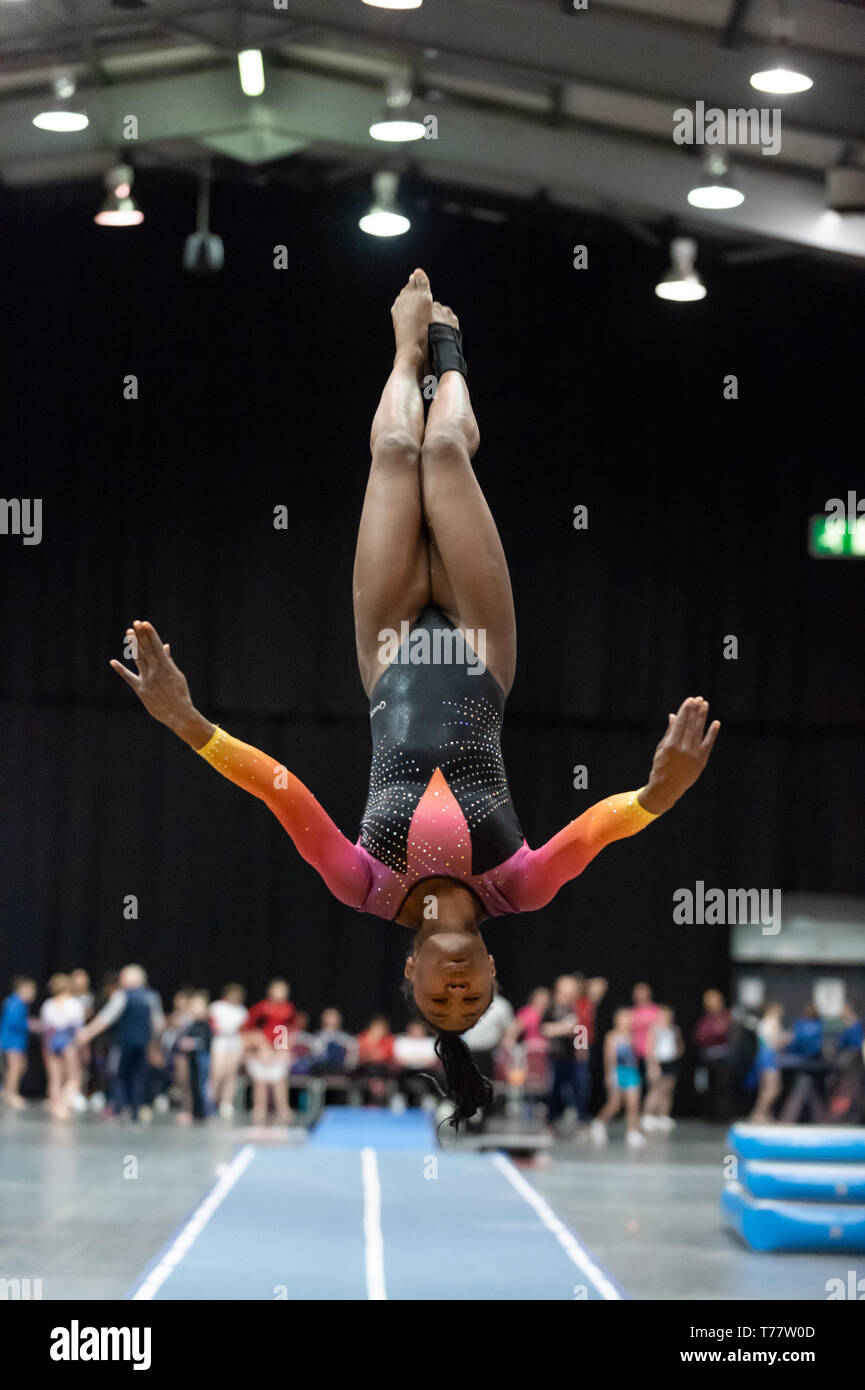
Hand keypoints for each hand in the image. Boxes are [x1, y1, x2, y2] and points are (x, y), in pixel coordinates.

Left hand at [110, 620, 195, 731]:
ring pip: (139, 659)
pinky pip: (129, 678)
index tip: (145, 624)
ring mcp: (147, 681)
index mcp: (167, 667)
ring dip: (134, 646)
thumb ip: (168, 661)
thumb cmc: (180, 694)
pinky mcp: (141, 690)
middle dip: (141, 636)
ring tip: (129, 633)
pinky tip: (113, 662)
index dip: (150, 634)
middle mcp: (156, 672)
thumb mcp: (177, 675)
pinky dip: (121, 670)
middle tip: (136, 623)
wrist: (179, 714)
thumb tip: (165, 646)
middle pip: (147, 650)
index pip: (157, 647)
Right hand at [638, 696, 720, 814]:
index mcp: (671, 745)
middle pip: (691, 726)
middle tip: (699, 699)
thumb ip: (669, 732)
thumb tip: (674, 715)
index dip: (686, 711)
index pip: (680, 723)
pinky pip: (708, 744)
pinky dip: (712, 733)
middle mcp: (683, 750)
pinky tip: (715, 722)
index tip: (690, 700)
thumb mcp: (661, 748)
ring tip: (705, 705)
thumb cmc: (660, 767)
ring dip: (702, 718)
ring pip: (699, 732)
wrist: (666, 788)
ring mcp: (693, 756)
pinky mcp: (701, 761)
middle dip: (695, 711)